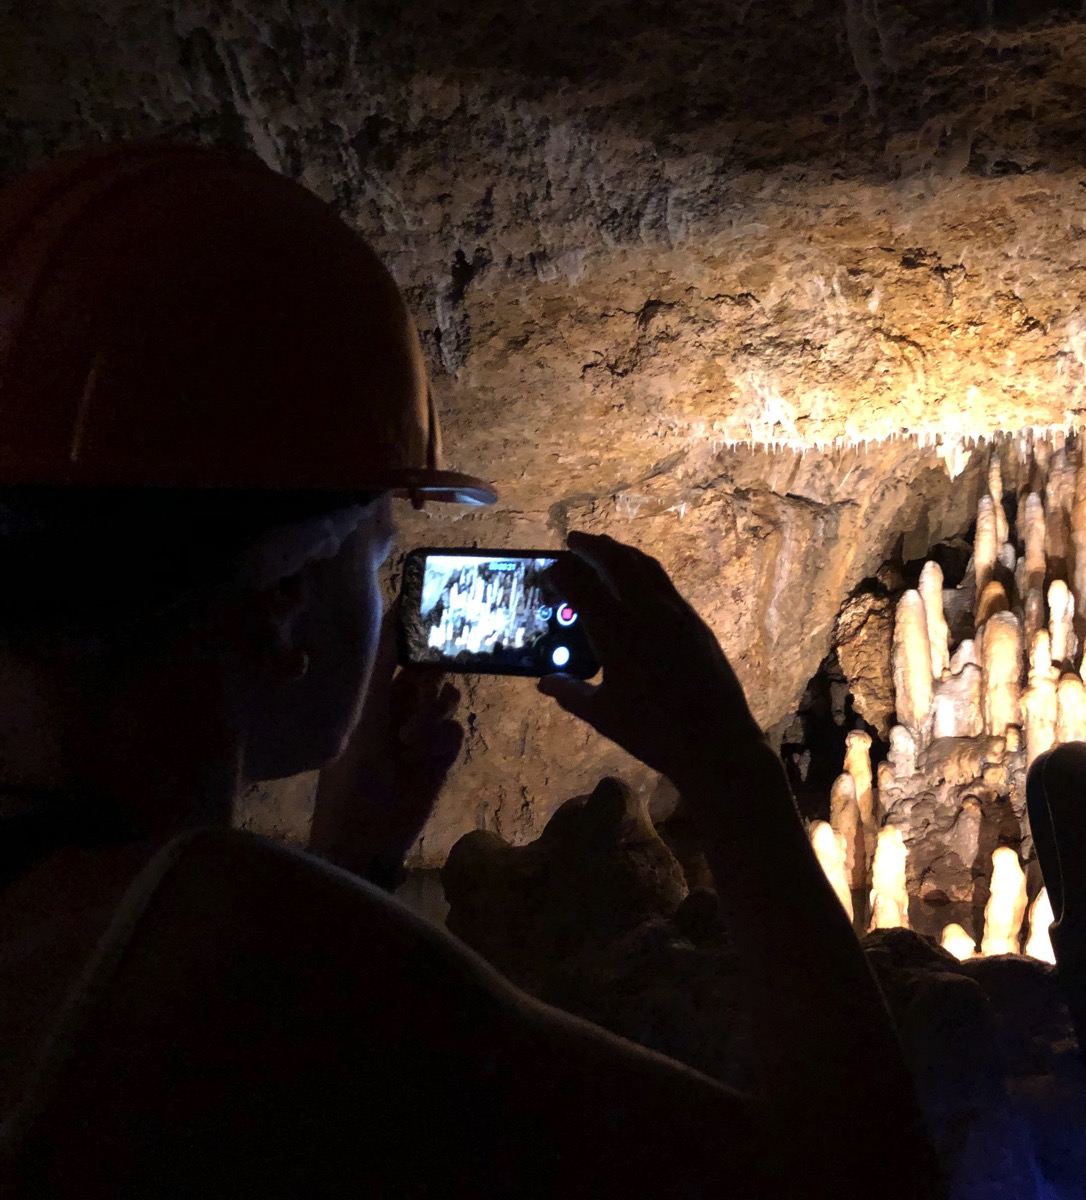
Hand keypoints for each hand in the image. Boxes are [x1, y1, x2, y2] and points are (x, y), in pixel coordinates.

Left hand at [310, 606, 462, 879]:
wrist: (366, 838)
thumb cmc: (350, 779)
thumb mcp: (364, 720)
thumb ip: (381, 670)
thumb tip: (391, 614)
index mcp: (370, 695)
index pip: (396, 652)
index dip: (413, 633)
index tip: (431, 611)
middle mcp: (397, 707)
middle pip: (429, 671)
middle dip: (427, 681)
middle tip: (420, 691)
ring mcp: (422, 731)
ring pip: (447, 699)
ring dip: (431, 715)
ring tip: (410, 742)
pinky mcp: (441, 755)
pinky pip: (455, 730)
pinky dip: (441, 741)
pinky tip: (423, 760)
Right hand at [538, 532, 764, 791]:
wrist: (716, 743)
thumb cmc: (653, 733)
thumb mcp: (603, 716)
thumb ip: (570, 693)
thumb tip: (545, 682)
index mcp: (617, 632)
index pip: (582, 584)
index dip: (562, 571)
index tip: (549, 568)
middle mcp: (647, 612)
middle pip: (616, 560)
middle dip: (592, 546)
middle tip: (573, 539)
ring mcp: (676, 613)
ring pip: (645, 565)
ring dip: (620, 551)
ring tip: (604, 548)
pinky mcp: (695, 622)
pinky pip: (664, 583)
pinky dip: (643, 570)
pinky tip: (638, 581)